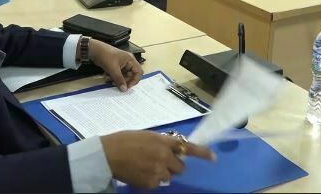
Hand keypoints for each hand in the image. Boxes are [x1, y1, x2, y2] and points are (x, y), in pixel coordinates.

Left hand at [87, 39, 142, 91]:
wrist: (94, 50)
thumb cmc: (106, 56)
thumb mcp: (113, 69)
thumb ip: (119, 80)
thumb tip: (124, 90)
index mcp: (130, 60)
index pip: (138, 72)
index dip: (134, 80)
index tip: (127, 87)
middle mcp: (128, 62)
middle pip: (131, 75)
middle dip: (124, 81)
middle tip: (116, 85)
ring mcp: (122, 64)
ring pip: (123, 75)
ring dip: (117, 79)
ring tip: (109, 79)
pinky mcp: (116, 65)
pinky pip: (118, 74)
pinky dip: (113, 76)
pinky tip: (106, 75)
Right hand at [101, 130, 215, 188]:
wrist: (107, 155)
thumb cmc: (124, 141)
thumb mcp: (146, 135)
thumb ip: (161, 142)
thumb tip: (173, 149)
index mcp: (163, 141)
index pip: (188, 146)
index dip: (202, 153)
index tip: (213, 157)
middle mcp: (164, 156)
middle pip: (180, 167)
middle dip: (173, 165)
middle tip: (159, 162)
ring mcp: (158, 171)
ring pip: (169, 176)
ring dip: (162, 173)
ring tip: (145, 167)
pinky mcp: (151, 183)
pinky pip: (158, 184)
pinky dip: (151, 180)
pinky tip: (140, 173)